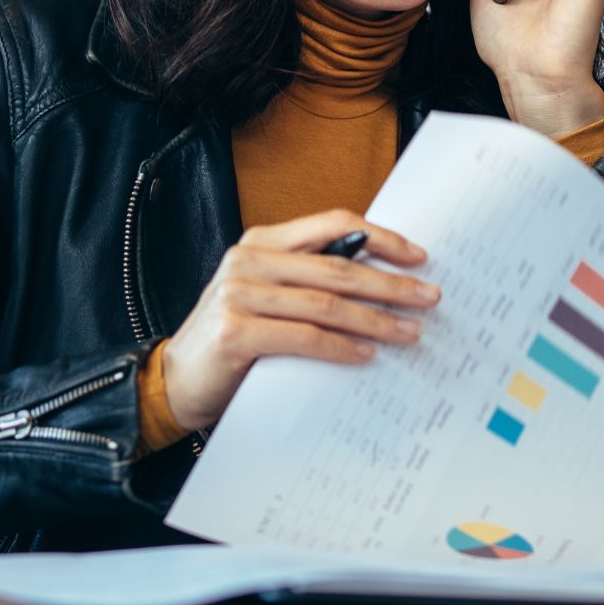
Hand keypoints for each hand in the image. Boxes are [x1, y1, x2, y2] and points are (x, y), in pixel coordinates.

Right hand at [159, 209, 438, 432]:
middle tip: (428, 297)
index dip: (379, 237)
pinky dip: (341, 347)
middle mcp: (248, 260)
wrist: (175, 380)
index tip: (417, 257)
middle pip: (337, 266)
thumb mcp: (268, 296)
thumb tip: (379, 283)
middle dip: (390, 283)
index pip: (332, 224)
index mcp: (261, 242)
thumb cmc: (231, 339)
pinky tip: (367, 354)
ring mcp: (239, 294)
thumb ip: (307, 282)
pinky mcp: (235, 331)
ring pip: (326, 303)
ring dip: (375, 319)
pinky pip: (304, 337)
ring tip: (408, 331)